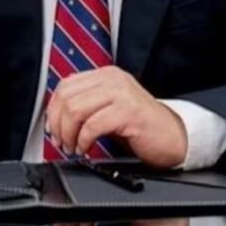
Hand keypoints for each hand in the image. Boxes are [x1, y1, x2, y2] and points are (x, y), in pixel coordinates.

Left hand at [46, 66, 187, 167]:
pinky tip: (86, 149)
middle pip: (67, 97)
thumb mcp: (110, 108)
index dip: (53, 110)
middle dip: (57, 124)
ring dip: (68, 134)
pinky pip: (93, 125)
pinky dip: (83, 141)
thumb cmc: (141, 126)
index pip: (66, 85)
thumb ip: (88, 104)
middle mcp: (113, 79)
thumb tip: (55, 117)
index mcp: (106, 75)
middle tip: (61, 142)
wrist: (174, 137)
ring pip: (76, 109)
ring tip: (73, 147)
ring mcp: (122, 93)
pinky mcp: (129, 112)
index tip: (52, 129)